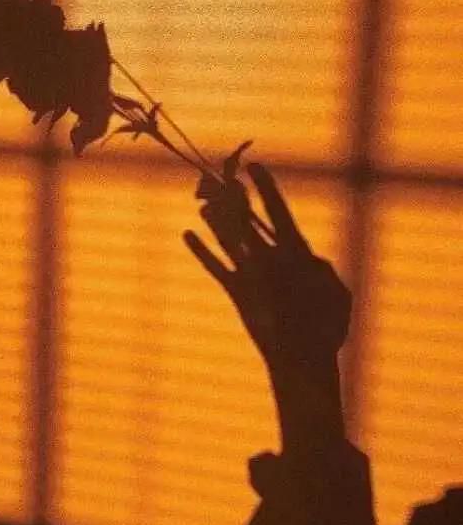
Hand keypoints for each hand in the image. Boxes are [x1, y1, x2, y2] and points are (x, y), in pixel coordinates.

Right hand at [184, 162, 349, 448]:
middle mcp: (271, 257)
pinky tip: (188, 234)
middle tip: (218, 177)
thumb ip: (324, 275)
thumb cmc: (326, 329)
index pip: (278, 212)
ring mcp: (252, 273)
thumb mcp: (336, 298)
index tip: (253, 165)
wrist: (304, 359)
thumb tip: (304, 258)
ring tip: (202, 201)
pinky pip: (216, 267)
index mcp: (296, 252)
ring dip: (215, 221)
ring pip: (230, 240)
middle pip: (249, 221)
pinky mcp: (237, 291)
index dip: (267, 188)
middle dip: (235, 200)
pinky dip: (202, 252)